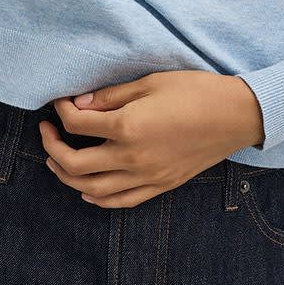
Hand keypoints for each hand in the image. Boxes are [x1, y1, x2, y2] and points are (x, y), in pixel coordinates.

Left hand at [39, 69, 264, 208]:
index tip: (60, 102)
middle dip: (52, 147)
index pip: (77, 125)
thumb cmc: (195, 91)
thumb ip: (110, 97)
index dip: (62, 112)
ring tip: (57, 161)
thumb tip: (78, 104)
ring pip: (92, 189)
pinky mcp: (160, 186)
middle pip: (75, 163)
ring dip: (67, 176)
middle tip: (47, 132)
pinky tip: (87, 189)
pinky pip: (121, 201)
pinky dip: (97, 198)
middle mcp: (132, 158)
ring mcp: (147, 177)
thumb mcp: (149, 83)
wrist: (236, 116)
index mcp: (128, 127)